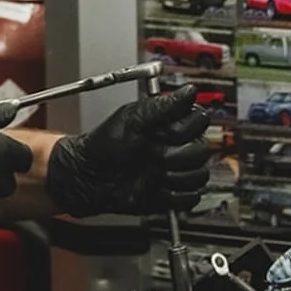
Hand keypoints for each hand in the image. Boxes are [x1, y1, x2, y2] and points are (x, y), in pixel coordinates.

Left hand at [46, 85, 209, 217]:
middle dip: (175, 155)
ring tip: (151, 172)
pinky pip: (189, 198)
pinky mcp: (172, 194)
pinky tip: (155, 188)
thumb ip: (163, 106)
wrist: (88, 177)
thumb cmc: (103, 144)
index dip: (185, 128)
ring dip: (174, 176)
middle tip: (152, 153)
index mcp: (169, 124)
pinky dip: (173, 195)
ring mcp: (175, 171)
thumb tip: (189, 92)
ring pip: (199, 175)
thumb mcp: (132, 118)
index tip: (165, 131)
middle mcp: (176, 146)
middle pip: (202, 150)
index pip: (199, 121)